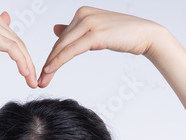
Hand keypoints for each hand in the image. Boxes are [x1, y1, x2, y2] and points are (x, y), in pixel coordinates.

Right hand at [0, 7, 38, 87]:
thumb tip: (7, 18)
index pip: (13, 36)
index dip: (23, 55)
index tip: (29, 73)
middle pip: (17, 41)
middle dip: (28, 62)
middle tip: (33, 80)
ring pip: (17, 45)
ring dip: (27, 65)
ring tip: (31, 80)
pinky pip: (11, 48)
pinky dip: (20, 61)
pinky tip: (25, 73)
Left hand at [37, 6, 165, 87]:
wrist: (147, 35)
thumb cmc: (125, 35)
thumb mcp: (97, 31)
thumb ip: (76, 30)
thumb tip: (57, 29)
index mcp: (82, 13)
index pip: (63, 38)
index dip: (52, 55)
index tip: (44, 71)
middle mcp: (83, 15)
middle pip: (60, 43)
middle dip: (49, 62)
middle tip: (39, 80)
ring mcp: (88, 23)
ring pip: (63, 47)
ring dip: (50, 65)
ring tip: (43, 80)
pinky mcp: (94, 34)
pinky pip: (71, 51)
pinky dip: (59, 62)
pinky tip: (50, 70)